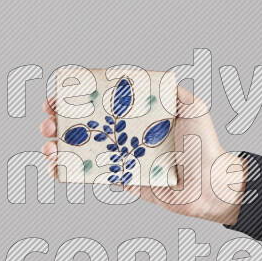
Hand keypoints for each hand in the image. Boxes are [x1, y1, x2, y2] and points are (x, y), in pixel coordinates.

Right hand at [40, 86, 245, 224]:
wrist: (213, 184)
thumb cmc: (206, 145)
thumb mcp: (193, 109)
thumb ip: (175, 92)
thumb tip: (154, 77)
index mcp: (139, 116)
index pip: (102, 103)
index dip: (77, 100)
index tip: (58, 98)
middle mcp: (128, 136)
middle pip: (86, 126)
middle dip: (61, 124)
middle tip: (49, 124)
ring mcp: (124, 158)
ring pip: (84, 151)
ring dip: (59, 147)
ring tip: (49, 147)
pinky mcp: (125, 181)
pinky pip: (94, 176)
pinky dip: (71, 173)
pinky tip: (57, 168)